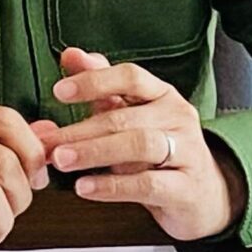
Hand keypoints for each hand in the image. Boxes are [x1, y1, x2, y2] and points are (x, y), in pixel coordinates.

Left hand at [44, 47, 244, 241]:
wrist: (204, 196)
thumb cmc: (160, 152)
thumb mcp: (133, 116)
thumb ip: (102, 87)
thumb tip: (70, 54)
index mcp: (163, 95)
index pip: (131, 77)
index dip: (94, 81)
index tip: (59, 91)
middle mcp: (178, 117)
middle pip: (125, 116)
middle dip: (80, 129)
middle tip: (46, 142)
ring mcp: (187, 152)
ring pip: (139, 145)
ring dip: (94, 151)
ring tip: (62, 160)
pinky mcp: (187, 188)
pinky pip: (147, 184)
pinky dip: (112, 186)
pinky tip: (84, 187)